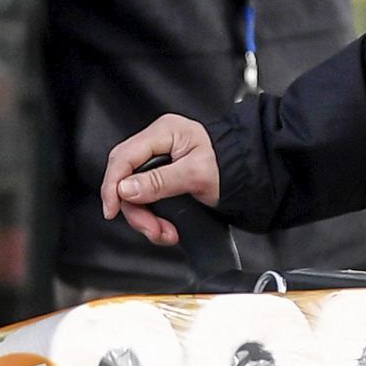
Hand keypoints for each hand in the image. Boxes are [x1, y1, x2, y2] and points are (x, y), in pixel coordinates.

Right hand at [101, 115, 220, 246]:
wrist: (252, 176)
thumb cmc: (232, 167)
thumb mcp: (196, 174)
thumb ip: (159, 181)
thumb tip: (126, 189)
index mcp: (164, 133)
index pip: (123, 158)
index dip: (113, 185)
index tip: (112, 209)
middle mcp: (158, 144)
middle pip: (125, 178)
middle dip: (135, 208)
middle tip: (150, 227)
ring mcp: (159, 162)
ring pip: (134, 194)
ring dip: (146, 218)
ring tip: (163, 232)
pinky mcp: (163, 178)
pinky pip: (146, 200)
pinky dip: (153, 218)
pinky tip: (166, 228)